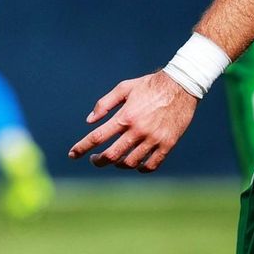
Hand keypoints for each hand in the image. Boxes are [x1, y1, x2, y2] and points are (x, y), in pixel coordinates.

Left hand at [69, 70, 197, 170]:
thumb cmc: (149, 85)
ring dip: (118, 165)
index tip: (72, 154)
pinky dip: (141, 168)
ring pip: (130, 163)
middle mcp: (138, 131)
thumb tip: (89, 121)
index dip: (81, 147)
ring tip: (115, 160)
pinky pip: (152, 165)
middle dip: (98, 161)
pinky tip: (135, 164)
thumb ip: (104, 104)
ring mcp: (154, 139)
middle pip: (111, 155)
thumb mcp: (124, 88)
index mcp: (125, 116)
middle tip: (94, 160)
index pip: (97, 137)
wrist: (181, 86)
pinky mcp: (168, 144)